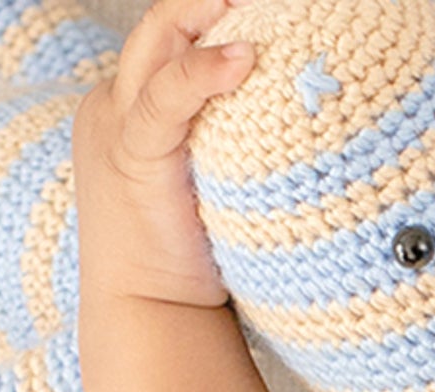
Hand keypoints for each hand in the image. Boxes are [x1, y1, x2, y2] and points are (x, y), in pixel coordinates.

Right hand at [72, 0, 258, 307]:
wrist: (151, 316)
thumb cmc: (194, 259)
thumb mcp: (218, 185)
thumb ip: (242, 146)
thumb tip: (316, 130)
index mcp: (137, 108)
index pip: (178, 40)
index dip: (218, 14)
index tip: (271, 8)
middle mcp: (119, 104)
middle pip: (163, 24)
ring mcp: (119, 125)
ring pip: (158, 43)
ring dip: (203, 11)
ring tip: (249, 0)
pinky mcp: (132, 155)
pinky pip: (164, 99)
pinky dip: (202, 73)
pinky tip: (242, 57)